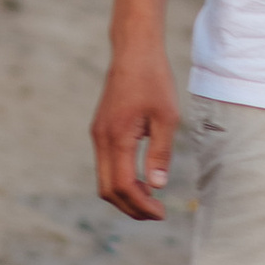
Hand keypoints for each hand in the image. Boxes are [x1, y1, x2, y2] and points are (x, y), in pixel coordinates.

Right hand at [91, 41, 182, 220]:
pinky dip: (121, 180)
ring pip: (104, 180)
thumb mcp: (167, 116)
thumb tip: (157, 186)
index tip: (161, 213)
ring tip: (151, 200)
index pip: (124, 185)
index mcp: (117, 137)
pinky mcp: (101, 130)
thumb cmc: (154, 80)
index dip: (141, 205)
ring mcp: (98, 135)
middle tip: (156, 214)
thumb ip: (161, 152)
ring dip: (125, 195)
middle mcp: (101, 139)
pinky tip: (141, 180)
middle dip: (130, 208)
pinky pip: (106, 165)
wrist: (133, 51)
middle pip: (108, 190)